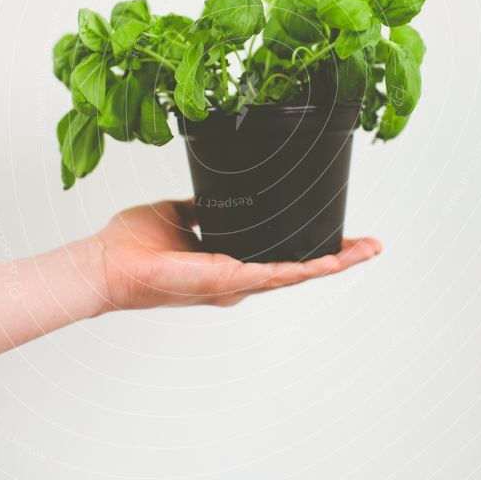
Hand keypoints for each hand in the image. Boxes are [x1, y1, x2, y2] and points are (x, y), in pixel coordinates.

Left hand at [96, 200, 381, 310]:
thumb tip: (211, 196)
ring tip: (367, 251)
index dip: (311, 248)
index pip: (279, 254)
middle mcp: (236, 278)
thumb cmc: (134, 245)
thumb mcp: (176, 215)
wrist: (108, 263)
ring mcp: (235, 282)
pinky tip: (332, 261)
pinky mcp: (227, 281)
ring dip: (334, 263)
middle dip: (337, 258)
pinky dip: (306, 269)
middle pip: (299, 268)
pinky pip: (275, 275)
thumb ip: (199, 208)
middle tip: (372, 246)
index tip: (339, 236)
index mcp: (227, 261)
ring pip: (296, 273)